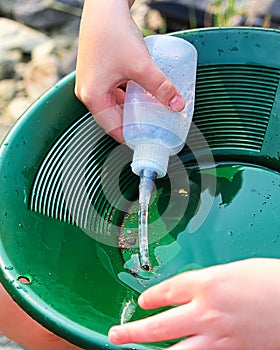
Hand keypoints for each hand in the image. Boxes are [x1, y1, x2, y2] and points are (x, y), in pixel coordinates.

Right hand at [75, 0, 184, 142]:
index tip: (150, 140)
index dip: (133, 136)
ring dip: (133, 109)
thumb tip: (177, 104)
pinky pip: (115, 93)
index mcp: (93, 97)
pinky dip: (130, 97)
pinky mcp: (99, 74)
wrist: (104, 4)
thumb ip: (160, 86)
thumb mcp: (140, 64)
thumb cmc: (112, 32)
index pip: (114, 129)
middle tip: (155, 127)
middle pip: (115, 119)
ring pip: (116, 106)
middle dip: (135, 123)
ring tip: (152, 112)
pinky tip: (144, 94)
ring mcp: (93, 83)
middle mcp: (89, 93)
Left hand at [108, 258, 279, 348]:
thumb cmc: (270, 279)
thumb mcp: (232, 271)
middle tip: (116, 334)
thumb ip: (209, 282)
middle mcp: (206, 311)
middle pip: (160, 324)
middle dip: (133, 331)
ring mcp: (218, 337)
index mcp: (206, 283)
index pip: (166, 291)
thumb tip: (194, 290)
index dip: (151, 296)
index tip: (143, 301)